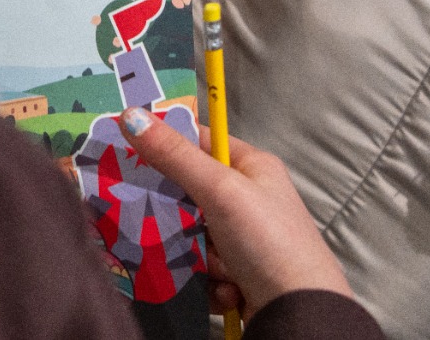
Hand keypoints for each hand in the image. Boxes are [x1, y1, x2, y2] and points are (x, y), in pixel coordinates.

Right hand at [120, 107, 351, 320]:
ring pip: (192, 234)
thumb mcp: (220, 191)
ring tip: (221, 267)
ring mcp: (244, 238)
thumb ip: (175, 156)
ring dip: (199, 255)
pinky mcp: (238, 271)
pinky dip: (209, 279)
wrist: (298, 312)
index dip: (168, 144)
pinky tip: (229, 288)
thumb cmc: (267, 240)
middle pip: (190, 194)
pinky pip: (202, 266)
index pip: (201, 142)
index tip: (131, 152)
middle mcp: (249, 199)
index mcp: (253, 168)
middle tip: (170, 223)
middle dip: (181, 217)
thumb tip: (131, 116)